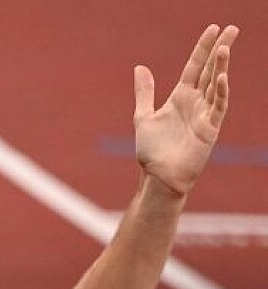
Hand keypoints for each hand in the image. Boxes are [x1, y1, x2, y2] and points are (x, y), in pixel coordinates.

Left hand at [133, 24, 237, 196]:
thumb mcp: (143, 116)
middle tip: (232, 28)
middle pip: (210, 70)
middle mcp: (195, 103)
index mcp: (180, 97)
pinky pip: (217, 107)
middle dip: (220, 50)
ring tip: (224, 47)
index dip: (203, 48)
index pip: (195, 66)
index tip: (213, 28)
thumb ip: (145, 92)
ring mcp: (205, 115)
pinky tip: (221, 78)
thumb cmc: (152, 151)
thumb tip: (139, 67)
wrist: (158, 176)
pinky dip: (220, 93)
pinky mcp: (210, 129)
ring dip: (220, 67)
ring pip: (216, 85)